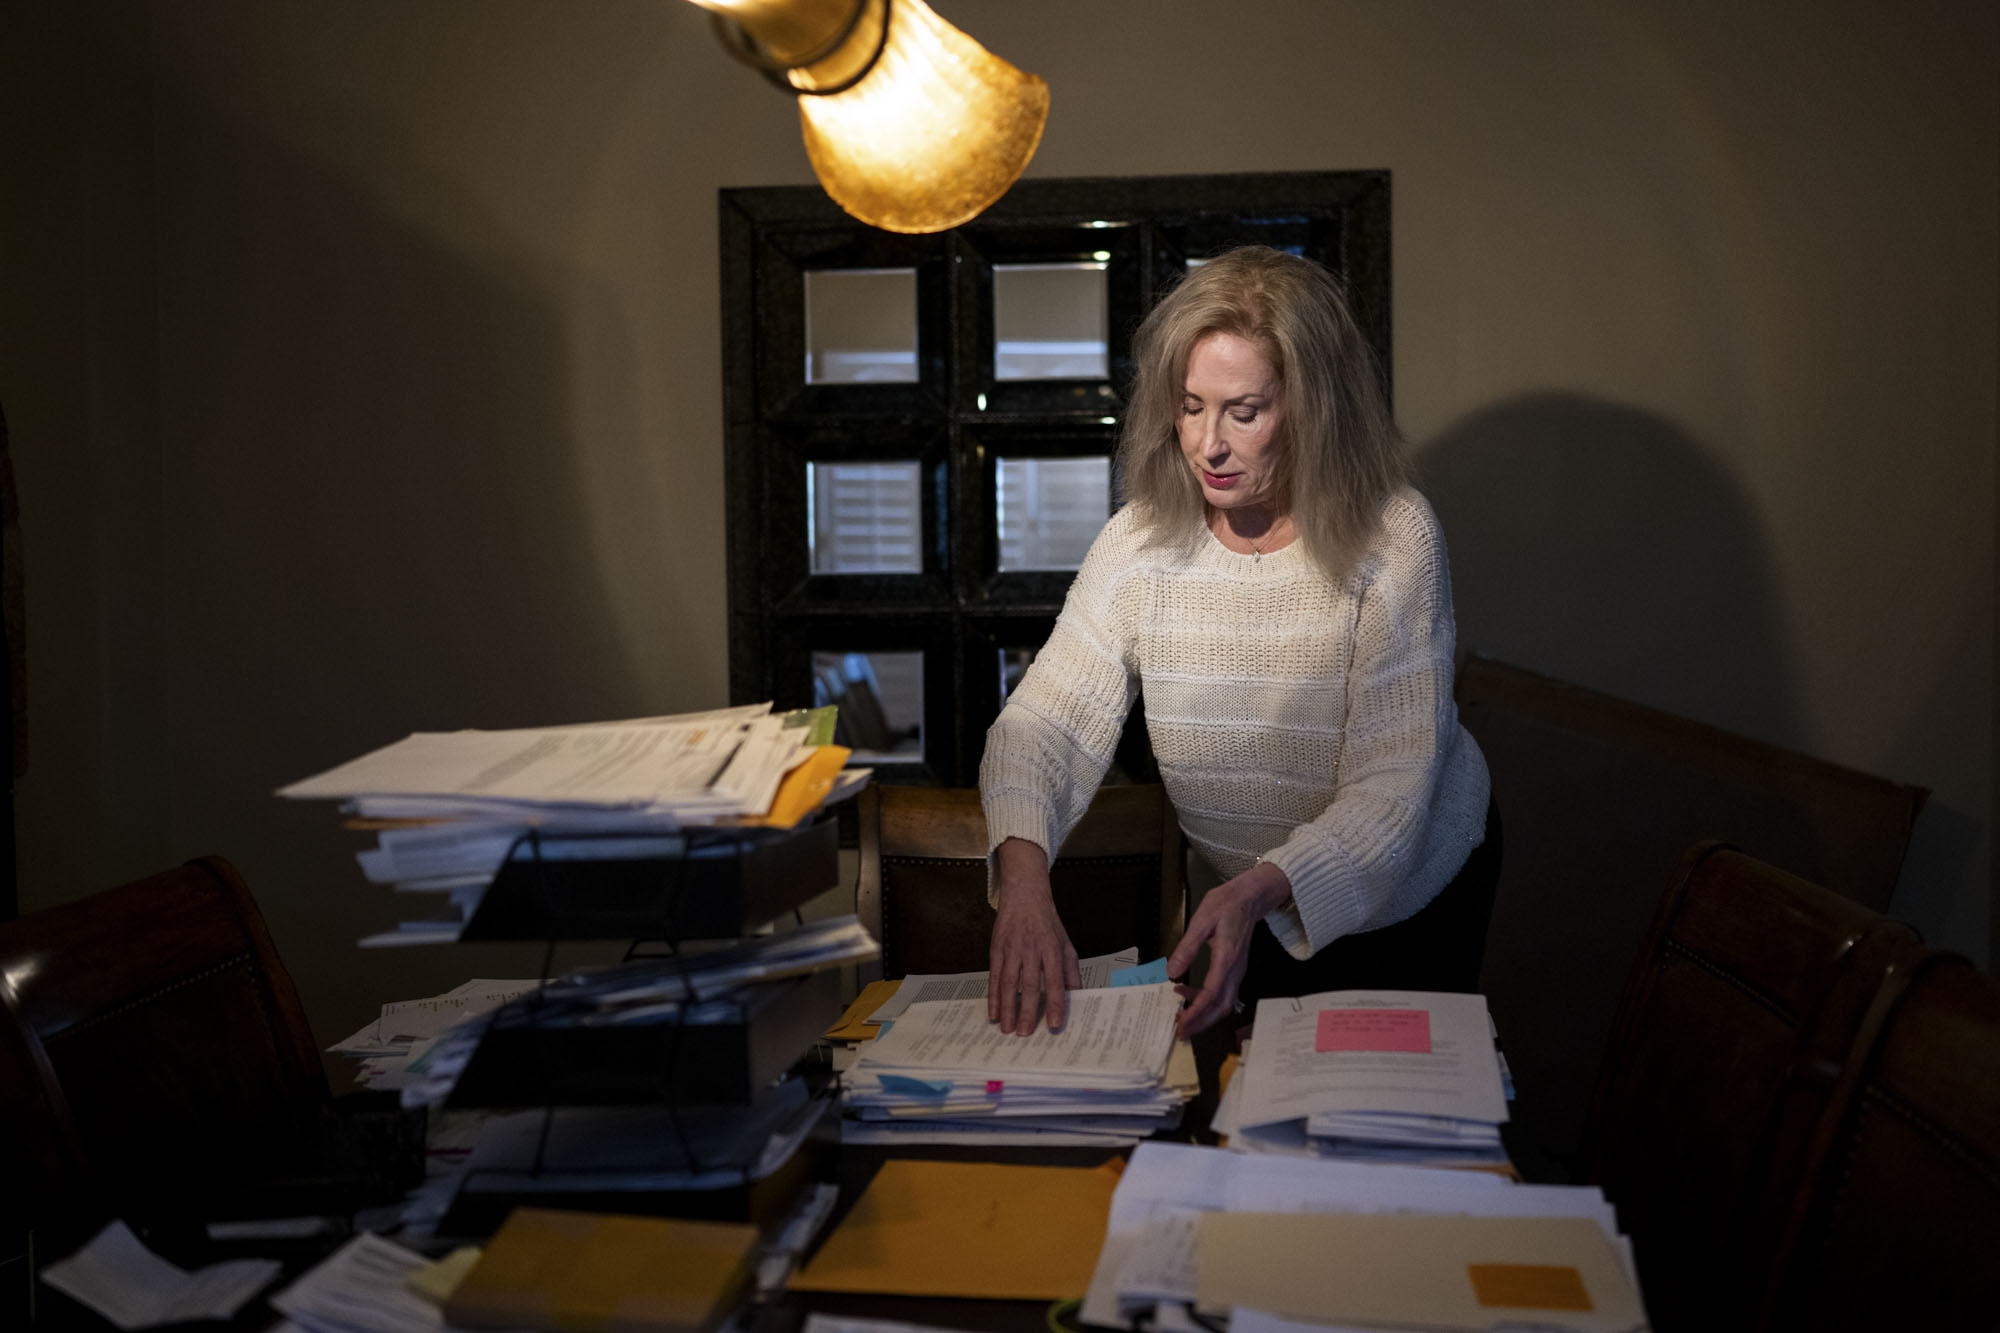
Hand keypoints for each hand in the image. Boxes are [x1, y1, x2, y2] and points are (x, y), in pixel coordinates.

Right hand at [988, 837, 1081, 1034]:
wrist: (1024, 893)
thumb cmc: (1047, 921)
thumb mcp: (1066, 943)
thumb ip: (1071, 971)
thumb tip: (1077, 997)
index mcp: (1052, 949)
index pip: (1055, 981)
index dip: (1056, 1003)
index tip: (1054, 1025)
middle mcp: (1031, 949)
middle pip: (1029, 985)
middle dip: (1028, 1011)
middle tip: (1026, 1033)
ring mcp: (1012, 948)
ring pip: (1008, 983)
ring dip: (1007, 1008)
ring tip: (1007, 1029)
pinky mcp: (996, 948)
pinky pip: (993, 975)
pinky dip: (992, 995)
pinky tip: (993, 1012)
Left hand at [1166, 860, 1293, 1038]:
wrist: (1250, 897)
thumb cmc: (1226, 905)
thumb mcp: (1201, 921)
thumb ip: (1186, 948)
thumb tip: (1170, 972)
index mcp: (1226, 958)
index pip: (1211, 994)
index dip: (1196, 1013)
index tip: (1182, 1025)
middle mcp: (1235, 969)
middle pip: (1221, 1007)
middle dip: (1201, 1023)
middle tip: (1181, 1033)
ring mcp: (1237, 971)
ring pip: (1223, 1003)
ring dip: (1204, 1014)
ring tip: (1181, 1017)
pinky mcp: (1234, 969)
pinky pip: (1222, 992)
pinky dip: (1206, 1000)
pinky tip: (1185, 992)